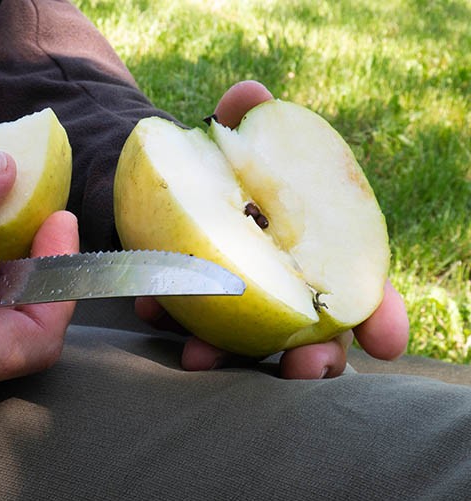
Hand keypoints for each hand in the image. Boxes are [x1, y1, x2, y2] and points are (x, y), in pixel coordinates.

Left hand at [136, 81, 409, 378]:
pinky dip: (171, 322)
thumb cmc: (215, 161)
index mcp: (314, 248)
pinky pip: (189, 326)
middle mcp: (283, 283)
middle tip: (303, 367)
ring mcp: (240, 302)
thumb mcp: (231, 136)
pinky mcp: (195, 307)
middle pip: (314, 334)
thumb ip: (245, 118)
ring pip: (251, 345)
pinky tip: (150, 311)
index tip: (386, 340)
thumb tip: (249, 95)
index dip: (378, 314)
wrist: (159, 179)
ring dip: (230, 358)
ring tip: (201, 357)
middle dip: (315, 359)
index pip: (359, 287)